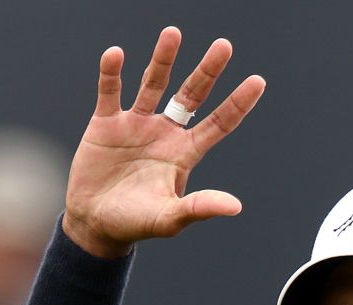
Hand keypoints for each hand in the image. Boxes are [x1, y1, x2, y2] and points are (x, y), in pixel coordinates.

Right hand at [62, 28, 265, 256]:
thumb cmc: (136, 223)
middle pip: (192, 95)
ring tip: (174, 33)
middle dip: (208, 71)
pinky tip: (116, 54)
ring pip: (154, 84)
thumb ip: (199, 208)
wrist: (94, 223)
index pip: (219, 122)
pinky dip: (112, 73)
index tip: (258, 80)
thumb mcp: (170, 218)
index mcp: (185, 153)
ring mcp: (136, 124)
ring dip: (163, 60)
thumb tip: (236, 207)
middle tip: (224, 45)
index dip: (238, 103)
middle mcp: (165, 132)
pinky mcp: (106, 123)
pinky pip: (111, 91)